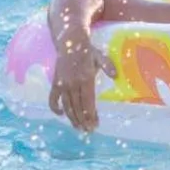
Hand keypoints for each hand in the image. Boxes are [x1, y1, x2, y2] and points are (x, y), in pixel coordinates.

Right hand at [46, 0, 113, 132]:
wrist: (69, 37)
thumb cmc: (89, 48)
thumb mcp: (100, 55)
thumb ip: (107, 65)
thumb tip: (115, 76)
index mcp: (85, 78)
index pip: (88, 102)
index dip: (91, 115)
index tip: (95, 126)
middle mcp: (72, 82)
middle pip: (78, 107)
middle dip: (83, 120)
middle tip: (89, 131)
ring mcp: (62, 82)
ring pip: (67, 105)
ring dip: (72, 117)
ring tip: (79, 128)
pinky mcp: (55, 80)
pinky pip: (53, 97)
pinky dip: (55, 107)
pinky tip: (59, 115)